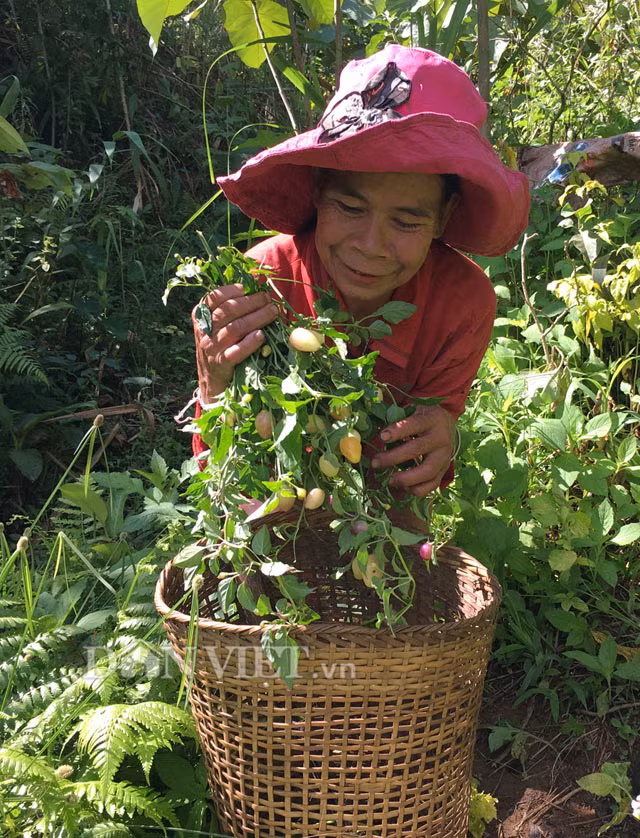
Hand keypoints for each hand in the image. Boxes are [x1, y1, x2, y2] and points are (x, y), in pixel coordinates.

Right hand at [193, 283, 277, 400]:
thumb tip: (255, 291)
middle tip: (268, 299)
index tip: (248, 287)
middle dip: (251, 302)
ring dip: (257, 318)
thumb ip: (229, 311)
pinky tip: (261, 336)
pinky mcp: (221, 364)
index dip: (232, 290)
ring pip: (235, 328)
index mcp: (201, 317)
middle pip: (228, 310)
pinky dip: (250, 343)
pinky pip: (236, 351)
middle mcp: (204, 331)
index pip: (214, 297)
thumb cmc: (220, 349)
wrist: (211, 384)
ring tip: (273, 312)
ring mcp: (211, 348)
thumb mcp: (217, 328)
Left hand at [370, 404, 455, 496]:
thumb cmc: (423, 419)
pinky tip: (403, 487)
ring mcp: (445, 456)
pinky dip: (416, 489)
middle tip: (375, 463)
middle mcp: (441, 438)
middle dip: (392, 458)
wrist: (448, 428)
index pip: (414, 425)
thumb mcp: (415, 412)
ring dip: (404, 478)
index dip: (398, 431)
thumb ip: (398, 418)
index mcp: (432, 419)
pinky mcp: (444, 470)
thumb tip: (372, 428)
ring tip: (388, 480)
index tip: (381, 437)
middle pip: (416, 450)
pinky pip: (432, 485)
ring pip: (426, 472)